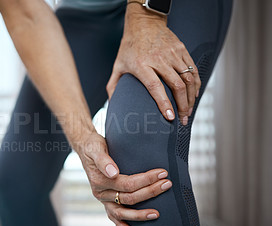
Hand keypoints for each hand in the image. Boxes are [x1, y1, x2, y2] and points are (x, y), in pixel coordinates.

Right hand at [76, 132, 171, 225]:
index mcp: (100, 181)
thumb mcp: (96, 148)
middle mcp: (101, 193)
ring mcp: (103, 199)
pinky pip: (113, 215)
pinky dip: (120, 223)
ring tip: (156, 214)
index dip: (146, 180)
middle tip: (167, 184)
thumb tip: (113, 172)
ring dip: (140, 214)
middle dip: (150, 192)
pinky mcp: (105, 200)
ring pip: (122, 212)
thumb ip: (103, 161)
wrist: (85, 147)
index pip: (127, 184)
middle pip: (129, 198)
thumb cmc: (92, 146)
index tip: (162, 173)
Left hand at [106, 4, 200, 124]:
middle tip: (183, 120)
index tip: (170, 117)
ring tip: (189, 111)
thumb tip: (112, 105)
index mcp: (141, 65)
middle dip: (182, 106)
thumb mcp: (118, 66)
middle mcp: (159, 59)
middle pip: (176, 85)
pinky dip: (196, 84)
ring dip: (191, 97)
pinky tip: (194, 95)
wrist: (143, 23)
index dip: (164, 103)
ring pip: (188, 79)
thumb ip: (113, 86)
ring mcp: (172, 54)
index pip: (155, 87)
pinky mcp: (182, 50)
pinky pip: (193, 69)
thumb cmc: (129, 47)